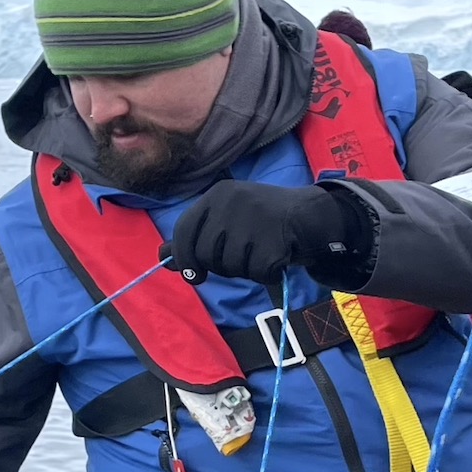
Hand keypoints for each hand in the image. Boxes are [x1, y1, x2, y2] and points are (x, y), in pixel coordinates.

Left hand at [167, 182, 367, 286]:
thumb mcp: (225, 221)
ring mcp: (254, 219)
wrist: (309, 215)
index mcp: (217, 195)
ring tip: (262, 252)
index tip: (194, 276)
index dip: (184, 258)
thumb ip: (196, 238)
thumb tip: (162, 257)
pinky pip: (258, 273)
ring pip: (231, 267)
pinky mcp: (274, 239)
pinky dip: (268, 274)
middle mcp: (232, 201)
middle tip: (242, 256)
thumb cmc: (261, 222)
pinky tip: (277, 258)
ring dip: (246, 270)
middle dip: (221, 266)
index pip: (184, 230)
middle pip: (206, 254)